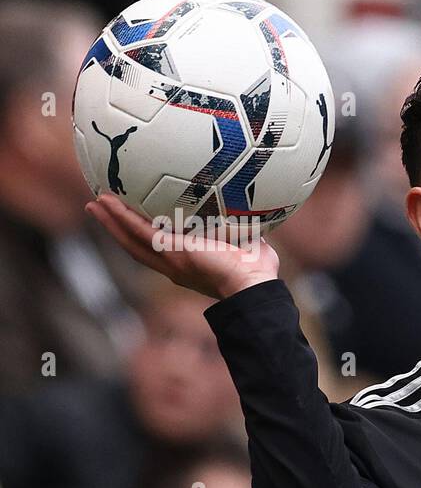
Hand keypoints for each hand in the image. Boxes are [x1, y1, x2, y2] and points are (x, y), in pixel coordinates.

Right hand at [86, 193, 278, 299]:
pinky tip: (106, 201)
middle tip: (101, 211)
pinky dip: (121, 216)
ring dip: (111, 221)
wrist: (253, 285)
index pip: (161, 250)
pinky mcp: (170, 251)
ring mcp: (169, 259)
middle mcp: (174, 265)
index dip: (146, 238)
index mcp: (190, 265)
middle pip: (136, 246)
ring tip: (95, 203)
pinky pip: (138, 230)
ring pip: (131, 238)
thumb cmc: (258, 273)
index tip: (136, 224)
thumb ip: (248, 235)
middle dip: (118, 229)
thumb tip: (258, 220)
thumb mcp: (250, 248)